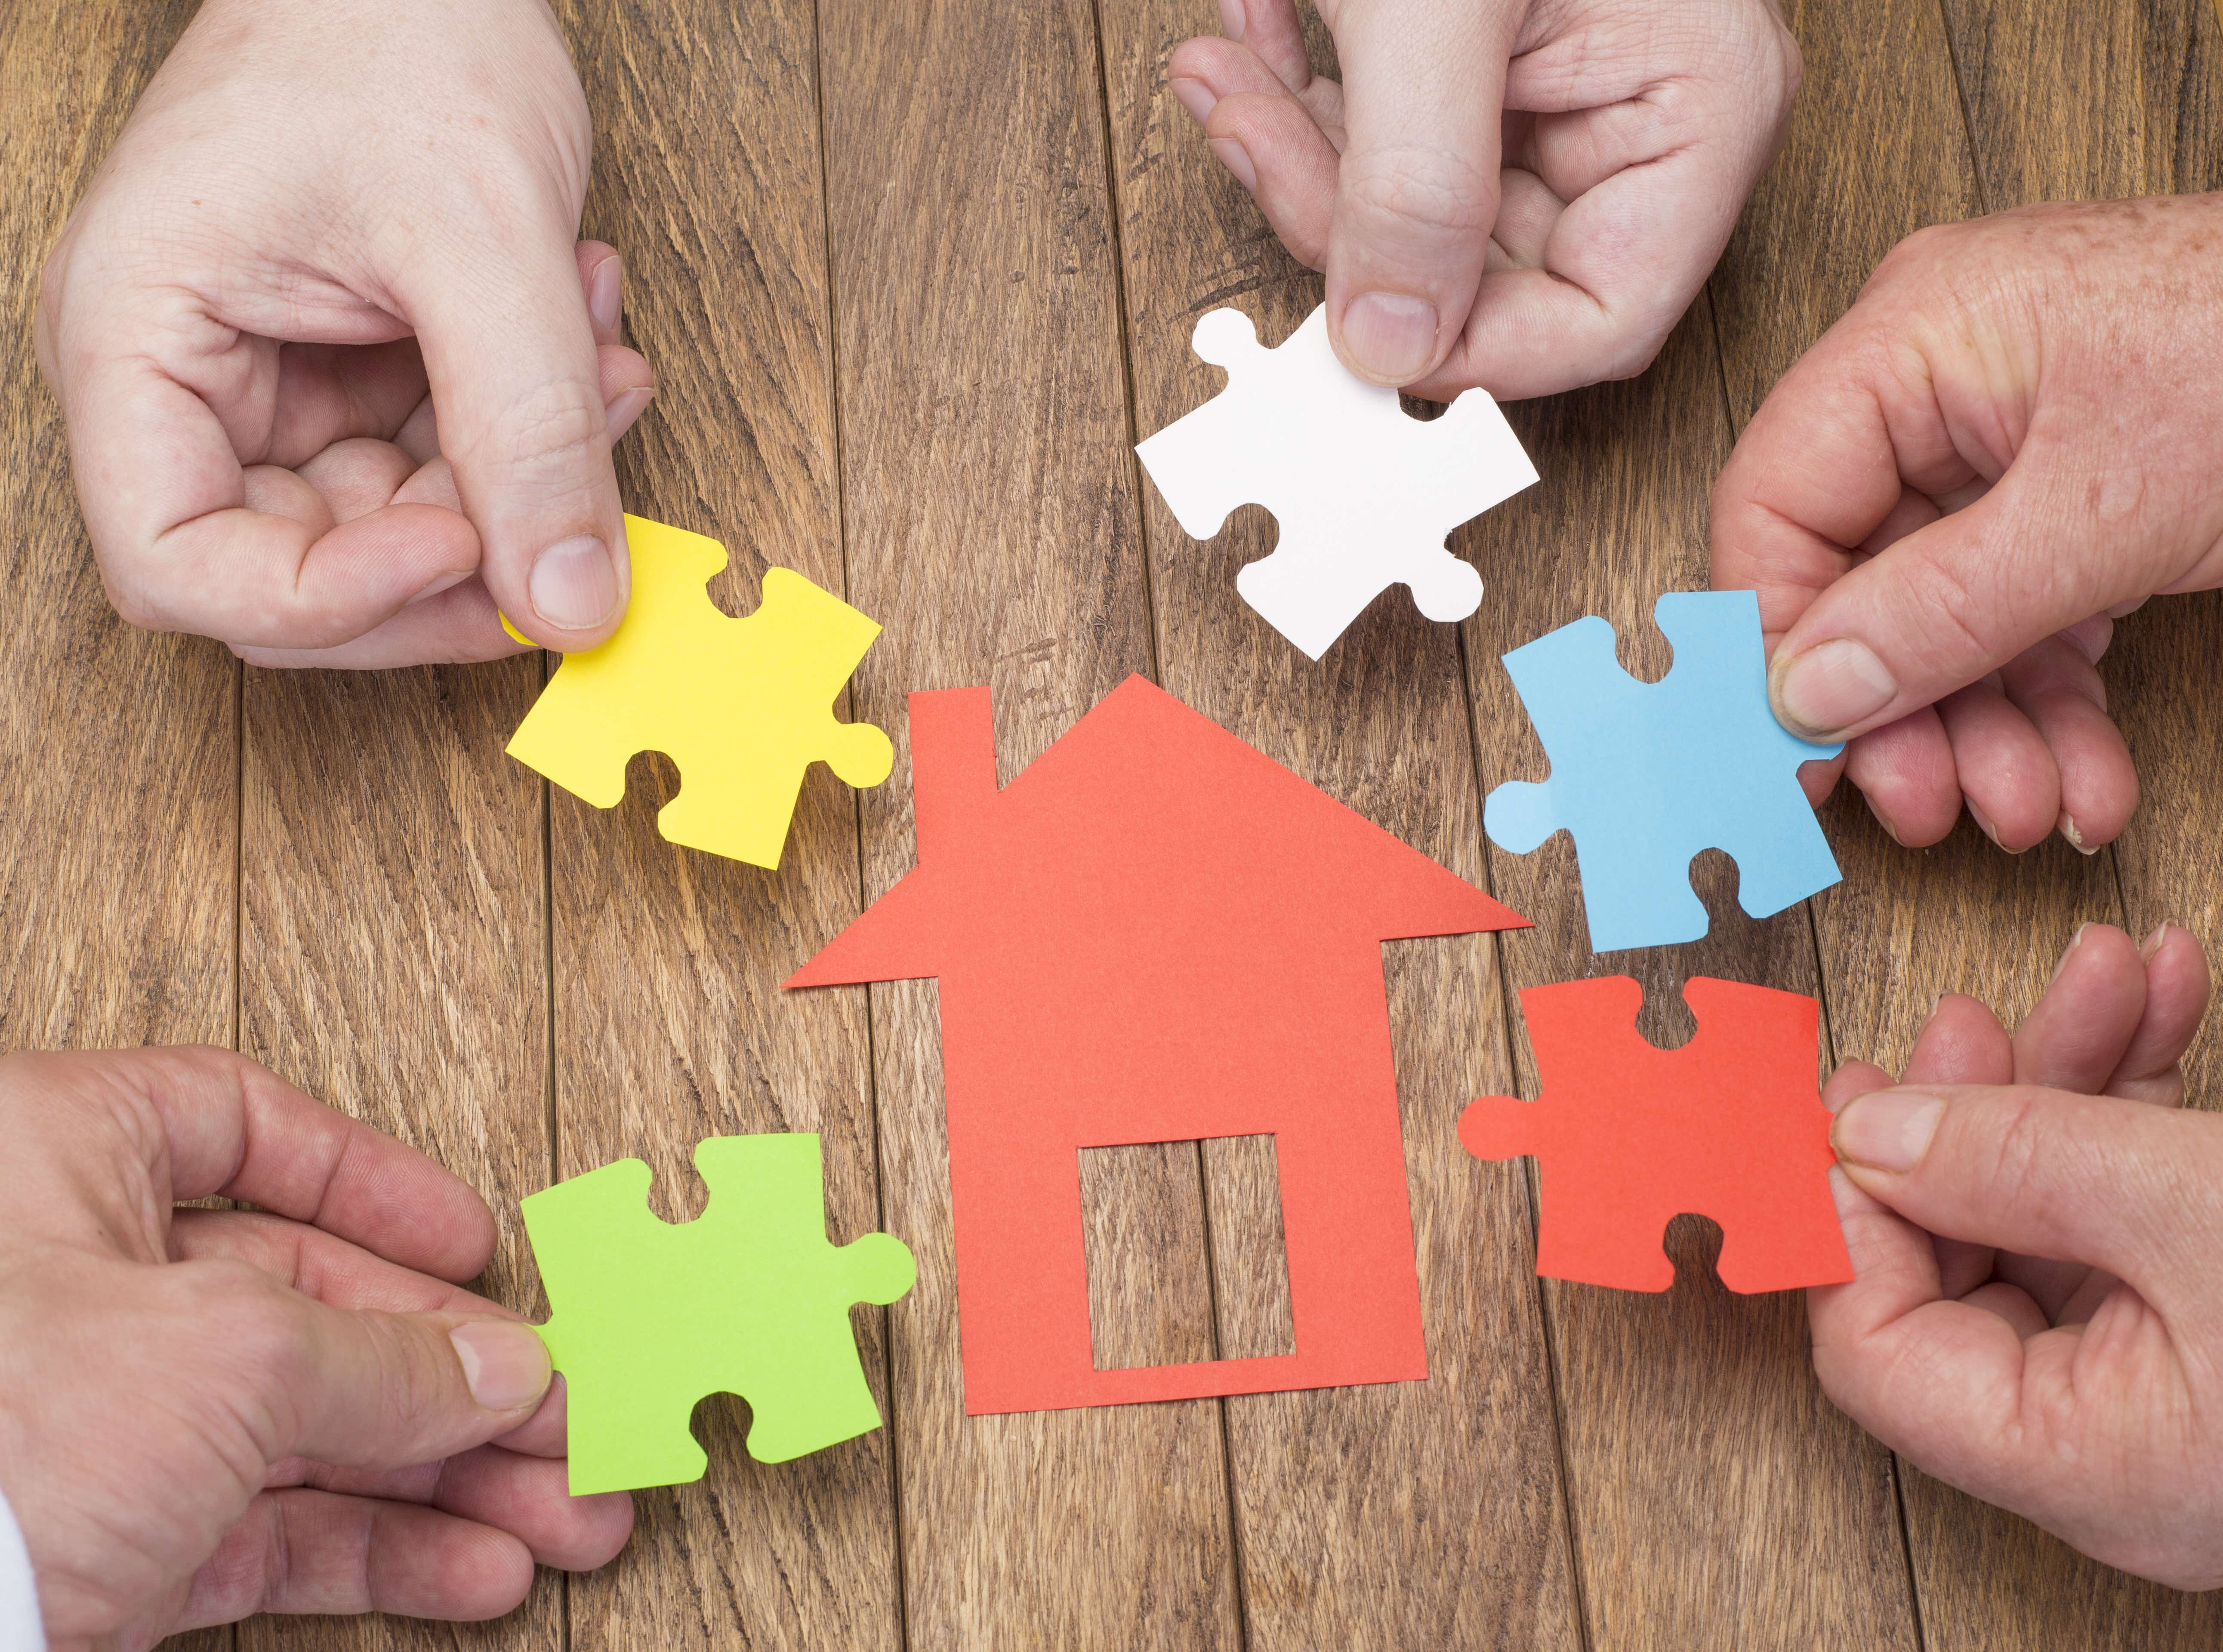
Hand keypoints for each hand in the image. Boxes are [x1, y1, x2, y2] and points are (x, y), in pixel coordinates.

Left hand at [0, 1048, 630, 1648]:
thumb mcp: (224, 1358)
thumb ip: (380, 1358)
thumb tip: (502, 1370)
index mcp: (59, 1162)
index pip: (242, 1126)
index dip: (374, 1180)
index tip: (476, 1247)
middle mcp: (73, 1283)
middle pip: (312, 1302)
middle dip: (461, 1376)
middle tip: (575, 1419)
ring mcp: (89, 1423)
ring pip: (309, 1430)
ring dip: (451, 1478)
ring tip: (566, 1517)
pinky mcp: (103, 1544)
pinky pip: (268, 1527)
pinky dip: (379, 1551)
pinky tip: (474, 1569)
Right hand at [35, 0, 654, 668]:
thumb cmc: (395, 31)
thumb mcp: (480, 230)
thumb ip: (528, 426)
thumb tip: (571, 602)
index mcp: (136, 336)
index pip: (179, 565)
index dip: (322, 599)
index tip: (463, 555)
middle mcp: (190, 383)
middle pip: (294, 576)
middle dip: (452, 558)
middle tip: (571, 501)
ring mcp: (279, 390)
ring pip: (391, 539)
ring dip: (519, 485)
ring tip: (600, 365)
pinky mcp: (361, 383)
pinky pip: (447, 473)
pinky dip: (533, 438)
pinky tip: (587, 347)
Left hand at [1166, 0, 1800, 396]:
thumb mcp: (1436, 4)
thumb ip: (1416, 183)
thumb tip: (1390, 345)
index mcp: (1697, 105)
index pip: (1601, 315)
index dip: (1469, 349)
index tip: (1348, 332)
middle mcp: (1640, 113)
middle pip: (1488, 270)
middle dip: (1340, 219)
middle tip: (1244, 133)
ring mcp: (1560, 88)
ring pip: (1417, 215)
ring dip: (1296, 154)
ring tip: (1218, 72)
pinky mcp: (1478, 63)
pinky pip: (1389, 143)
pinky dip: (1299, 101)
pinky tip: (1241, 39)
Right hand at [1712, 195, 2222, 852]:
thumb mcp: (2105, 510)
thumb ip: (1939, 609)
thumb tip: (1808, 693)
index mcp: (1912, 337)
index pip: (1774, 507)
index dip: (1776, 643)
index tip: (1804, 758)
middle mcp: (1943, 381)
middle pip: (1858, 575)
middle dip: (1907, 711)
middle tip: (1933, 807)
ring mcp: (2013, 432)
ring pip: (1944, 611)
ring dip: (1987, 728)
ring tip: (2033, 809)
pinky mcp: (2082, 483)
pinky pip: (2025, 608)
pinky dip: (2053, 699)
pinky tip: (2086, 775)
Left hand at [1812, 921, 2222, 1586]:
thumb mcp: (2197, 1206)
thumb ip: (2013, 1161)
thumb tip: (1865, 1131)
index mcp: (2083, 1459)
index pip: (1874, 1349)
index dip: (1847, 1214)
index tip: (1852, 1095)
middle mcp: (2114, 1447)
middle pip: (1966, 1268)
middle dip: (1972, 1114)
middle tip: (1973, 1012)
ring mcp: (2180, 1393)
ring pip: (2062, 1224)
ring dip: (2075, 1082)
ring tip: (2110, 966)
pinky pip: (2148, 1226)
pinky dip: (2149, 1113)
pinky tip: (2174, 998)